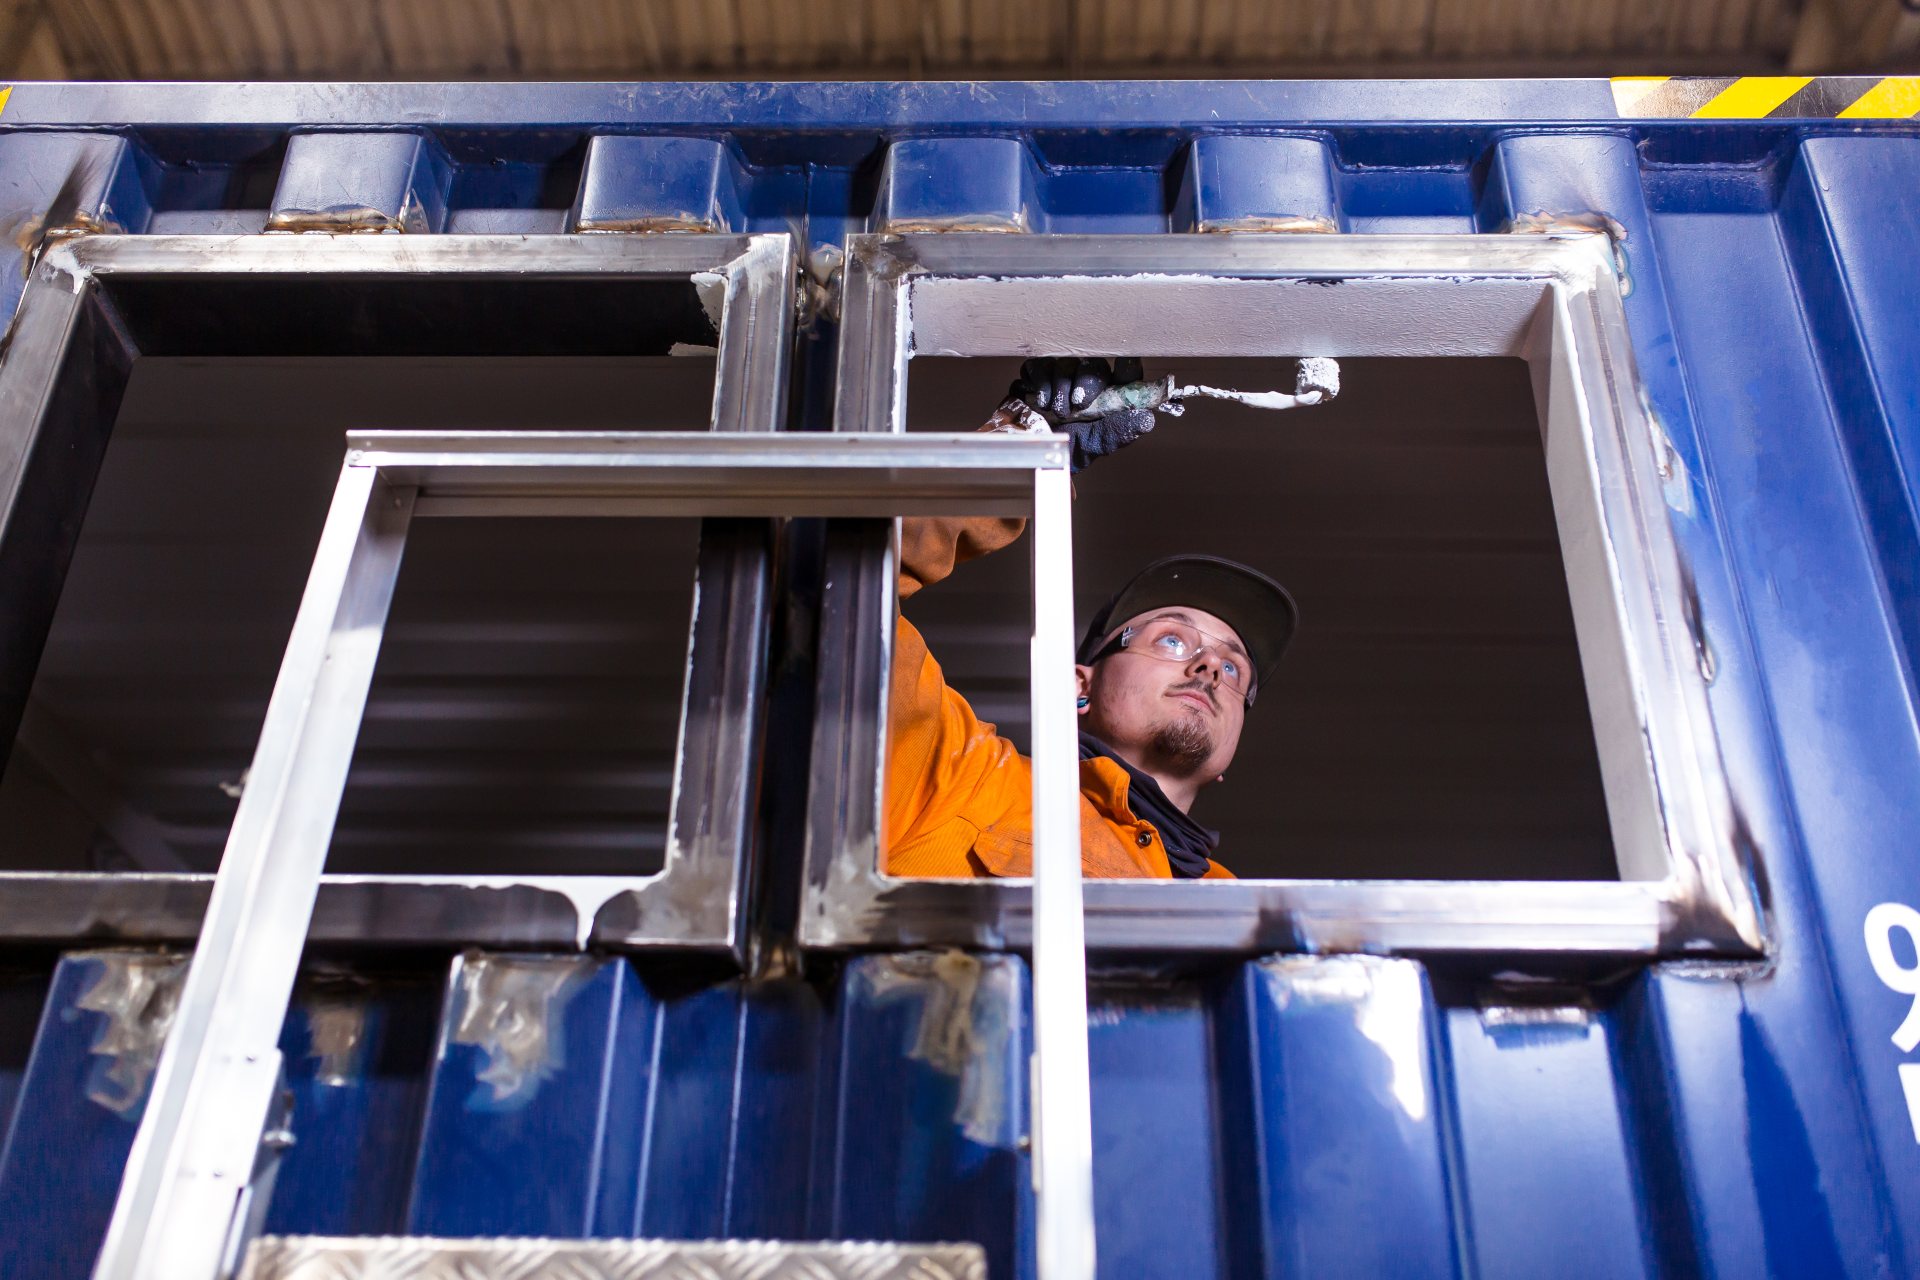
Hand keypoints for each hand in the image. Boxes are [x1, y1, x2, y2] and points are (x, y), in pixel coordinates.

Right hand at [1007, 356, 1155, 472]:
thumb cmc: (1066, 450)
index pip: (1124, 373)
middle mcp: (1086, 381)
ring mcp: (1061, 375)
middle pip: (1093, 362)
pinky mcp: (1037, 375)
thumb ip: (1117, 432)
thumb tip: (1146, 420)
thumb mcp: (1094, 445)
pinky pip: (1039, 364)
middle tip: (1078, 403)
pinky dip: (1040, 381)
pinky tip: (1041, 400)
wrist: (1030, 452)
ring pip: (1065, 361)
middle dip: (1086, 381)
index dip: (1127, 366)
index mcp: (1108, 396)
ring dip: (1060, 386)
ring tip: (1056, 410)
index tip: (1125, 364)